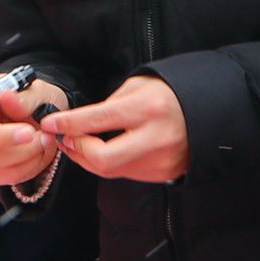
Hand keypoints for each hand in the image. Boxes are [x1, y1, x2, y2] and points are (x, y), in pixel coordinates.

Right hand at [0, 72, 66, 188]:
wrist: (50, 127)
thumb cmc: (37, 104)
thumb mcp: (39, 92)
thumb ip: (24, 96)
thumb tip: (7, 97)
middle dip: (2, 137)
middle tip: (30, 132)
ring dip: (25, 152)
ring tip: (45, 138)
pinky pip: (6, 174)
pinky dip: (30, 165)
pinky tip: (40, 151)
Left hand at [47, 75, 188, 183]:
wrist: (209, 114)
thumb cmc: (169, 94)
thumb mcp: (138, 87)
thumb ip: (108, 105)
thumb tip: (78, 124)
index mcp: (146, 109)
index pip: (97, 120)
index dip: (68, 124)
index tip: (50, 124)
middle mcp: (154, 138)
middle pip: (101, 159)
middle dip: (77, 151)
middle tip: (67, 139)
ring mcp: (160, 160)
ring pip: (110, 170)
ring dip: (88, 158)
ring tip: (80, 144)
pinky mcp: (163, 173)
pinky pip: (125, 173)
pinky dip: (110, 163)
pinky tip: (105, 151)